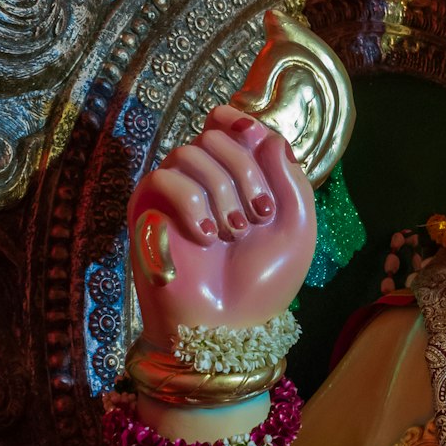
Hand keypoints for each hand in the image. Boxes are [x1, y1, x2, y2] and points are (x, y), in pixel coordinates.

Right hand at [128, 107, 316, 350]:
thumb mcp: (298, 227)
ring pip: (191, 152)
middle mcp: (205, 180)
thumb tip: (267, 134)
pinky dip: (191, 203)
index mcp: (239, 178)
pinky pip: (165, 178)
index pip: (230, 125)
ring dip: (222, 191)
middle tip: (259, 216)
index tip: (253, 133)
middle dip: (245, 171)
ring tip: (233, 233)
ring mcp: (174, 193)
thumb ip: (291, 177)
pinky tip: (205, 236)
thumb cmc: (264, 282)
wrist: (228, 325)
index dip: (240, 120)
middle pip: (217, 136)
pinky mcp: (148, 210)